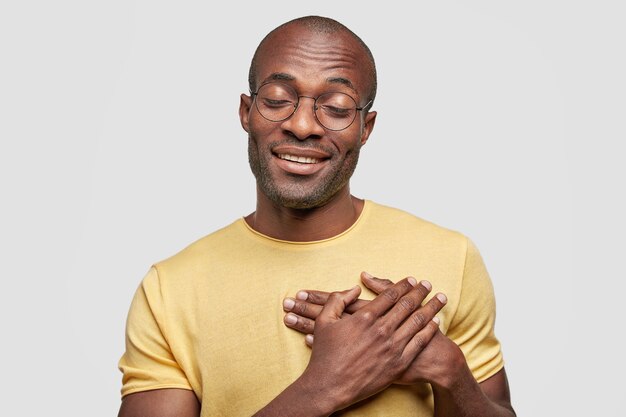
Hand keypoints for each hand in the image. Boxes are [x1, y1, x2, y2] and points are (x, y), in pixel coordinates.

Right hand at [296, 277, 444, 411]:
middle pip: (407, 305)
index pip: (390, 295)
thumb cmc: (325, 354)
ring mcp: (392, 348)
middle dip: (420, 292)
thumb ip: (337, 300)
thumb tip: (354, 289)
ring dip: (431, 308)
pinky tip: (435, 323)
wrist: (330, 387)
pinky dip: (429, 331)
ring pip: (417, 322)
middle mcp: (381, 330)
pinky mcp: (398, 364)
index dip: (403, 285)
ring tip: (440, 298)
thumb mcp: (324, 321)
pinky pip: (419, 343)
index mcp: (365, 318)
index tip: (411, 279)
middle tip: (428, 284)